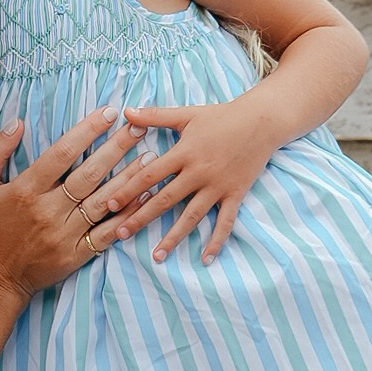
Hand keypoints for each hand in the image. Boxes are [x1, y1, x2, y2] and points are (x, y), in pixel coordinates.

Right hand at [0, 110, 151, 297]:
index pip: (61, 154)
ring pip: (103, 201)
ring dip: (128, 177)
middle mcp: (48, 210)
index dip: (87, 131)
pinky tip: (144, 196)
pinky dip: (128, 214)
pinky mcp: (77, 253)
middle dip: (116, 148)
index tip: (107, 113)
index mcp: (26, 190)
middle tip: (138, 128)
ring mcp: (65, 234)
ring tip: (150, 156)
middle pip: (89, 174)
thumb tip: (17, 123)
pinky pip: (108, 231)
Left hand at [109, 100, 281, 261]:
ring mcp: (217, 186)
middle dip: (141, 218)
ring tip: (157, 256)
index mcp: (184, 153)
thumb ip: (154, 115)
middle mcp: (198, 172)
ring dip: (174, 237)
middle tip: (121, 235)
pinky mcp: (235, 194)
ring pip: (192, 216)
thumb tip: (125, 111)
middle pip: (165, 199)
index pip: (150, 175)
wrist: (261, 121)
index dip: (128, 190)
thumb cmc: (221, 115)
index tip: (110, 205)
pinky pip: (225, 222)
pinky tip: (205, 259)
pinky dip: (217, 241)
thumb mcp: (186, 113)